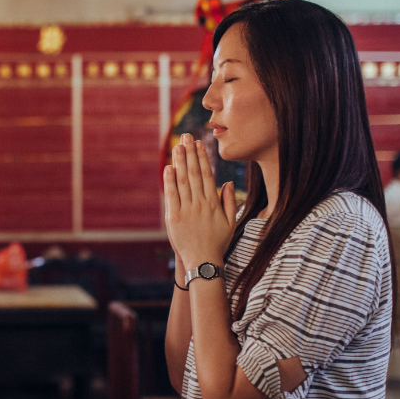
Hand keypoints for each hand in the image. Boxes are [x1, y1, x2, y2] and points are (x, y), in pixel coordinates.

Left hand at [164, 134, 236, 270]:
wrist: (203, 262)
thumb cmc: (217, 242)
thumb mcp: (231, 222)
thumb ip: (230, 201)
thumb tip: (229, 182)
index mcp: (214, 203)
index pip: (207, 174)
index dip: (202, 157)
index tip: (199, 143)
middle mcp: (200, 204)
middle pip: (194, 173)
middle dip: (190, 153)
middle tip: (186, 136)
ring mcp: (187, 210)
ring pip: (183, 181)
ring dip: (180, 162)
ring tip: (177, 146)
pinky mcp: (174, 217)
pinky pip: (172, 195)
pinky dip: (169, 181)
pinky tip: (168, 167)